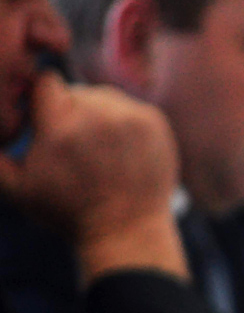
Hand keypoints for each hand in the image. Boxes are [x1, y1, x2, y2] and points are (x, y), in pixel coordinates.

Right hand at [0, 72, 186, 281]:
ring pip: (104, 97)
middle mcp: (98, 116)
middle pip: (76, 91)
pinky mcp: (155, 122)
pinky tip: (120, 150)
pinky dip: (123, 122)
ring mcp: (131, 118)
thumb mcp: (18, 187)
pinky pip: (130, 107)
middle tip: (74, 144)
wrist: (127, 231)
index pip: (45, 82)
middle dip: (70, 112)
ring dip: (97, 114)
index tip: (45, 121)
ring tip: (97, 148)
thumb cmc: (68, 212)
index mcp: (60, 127)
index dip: (42, 100)